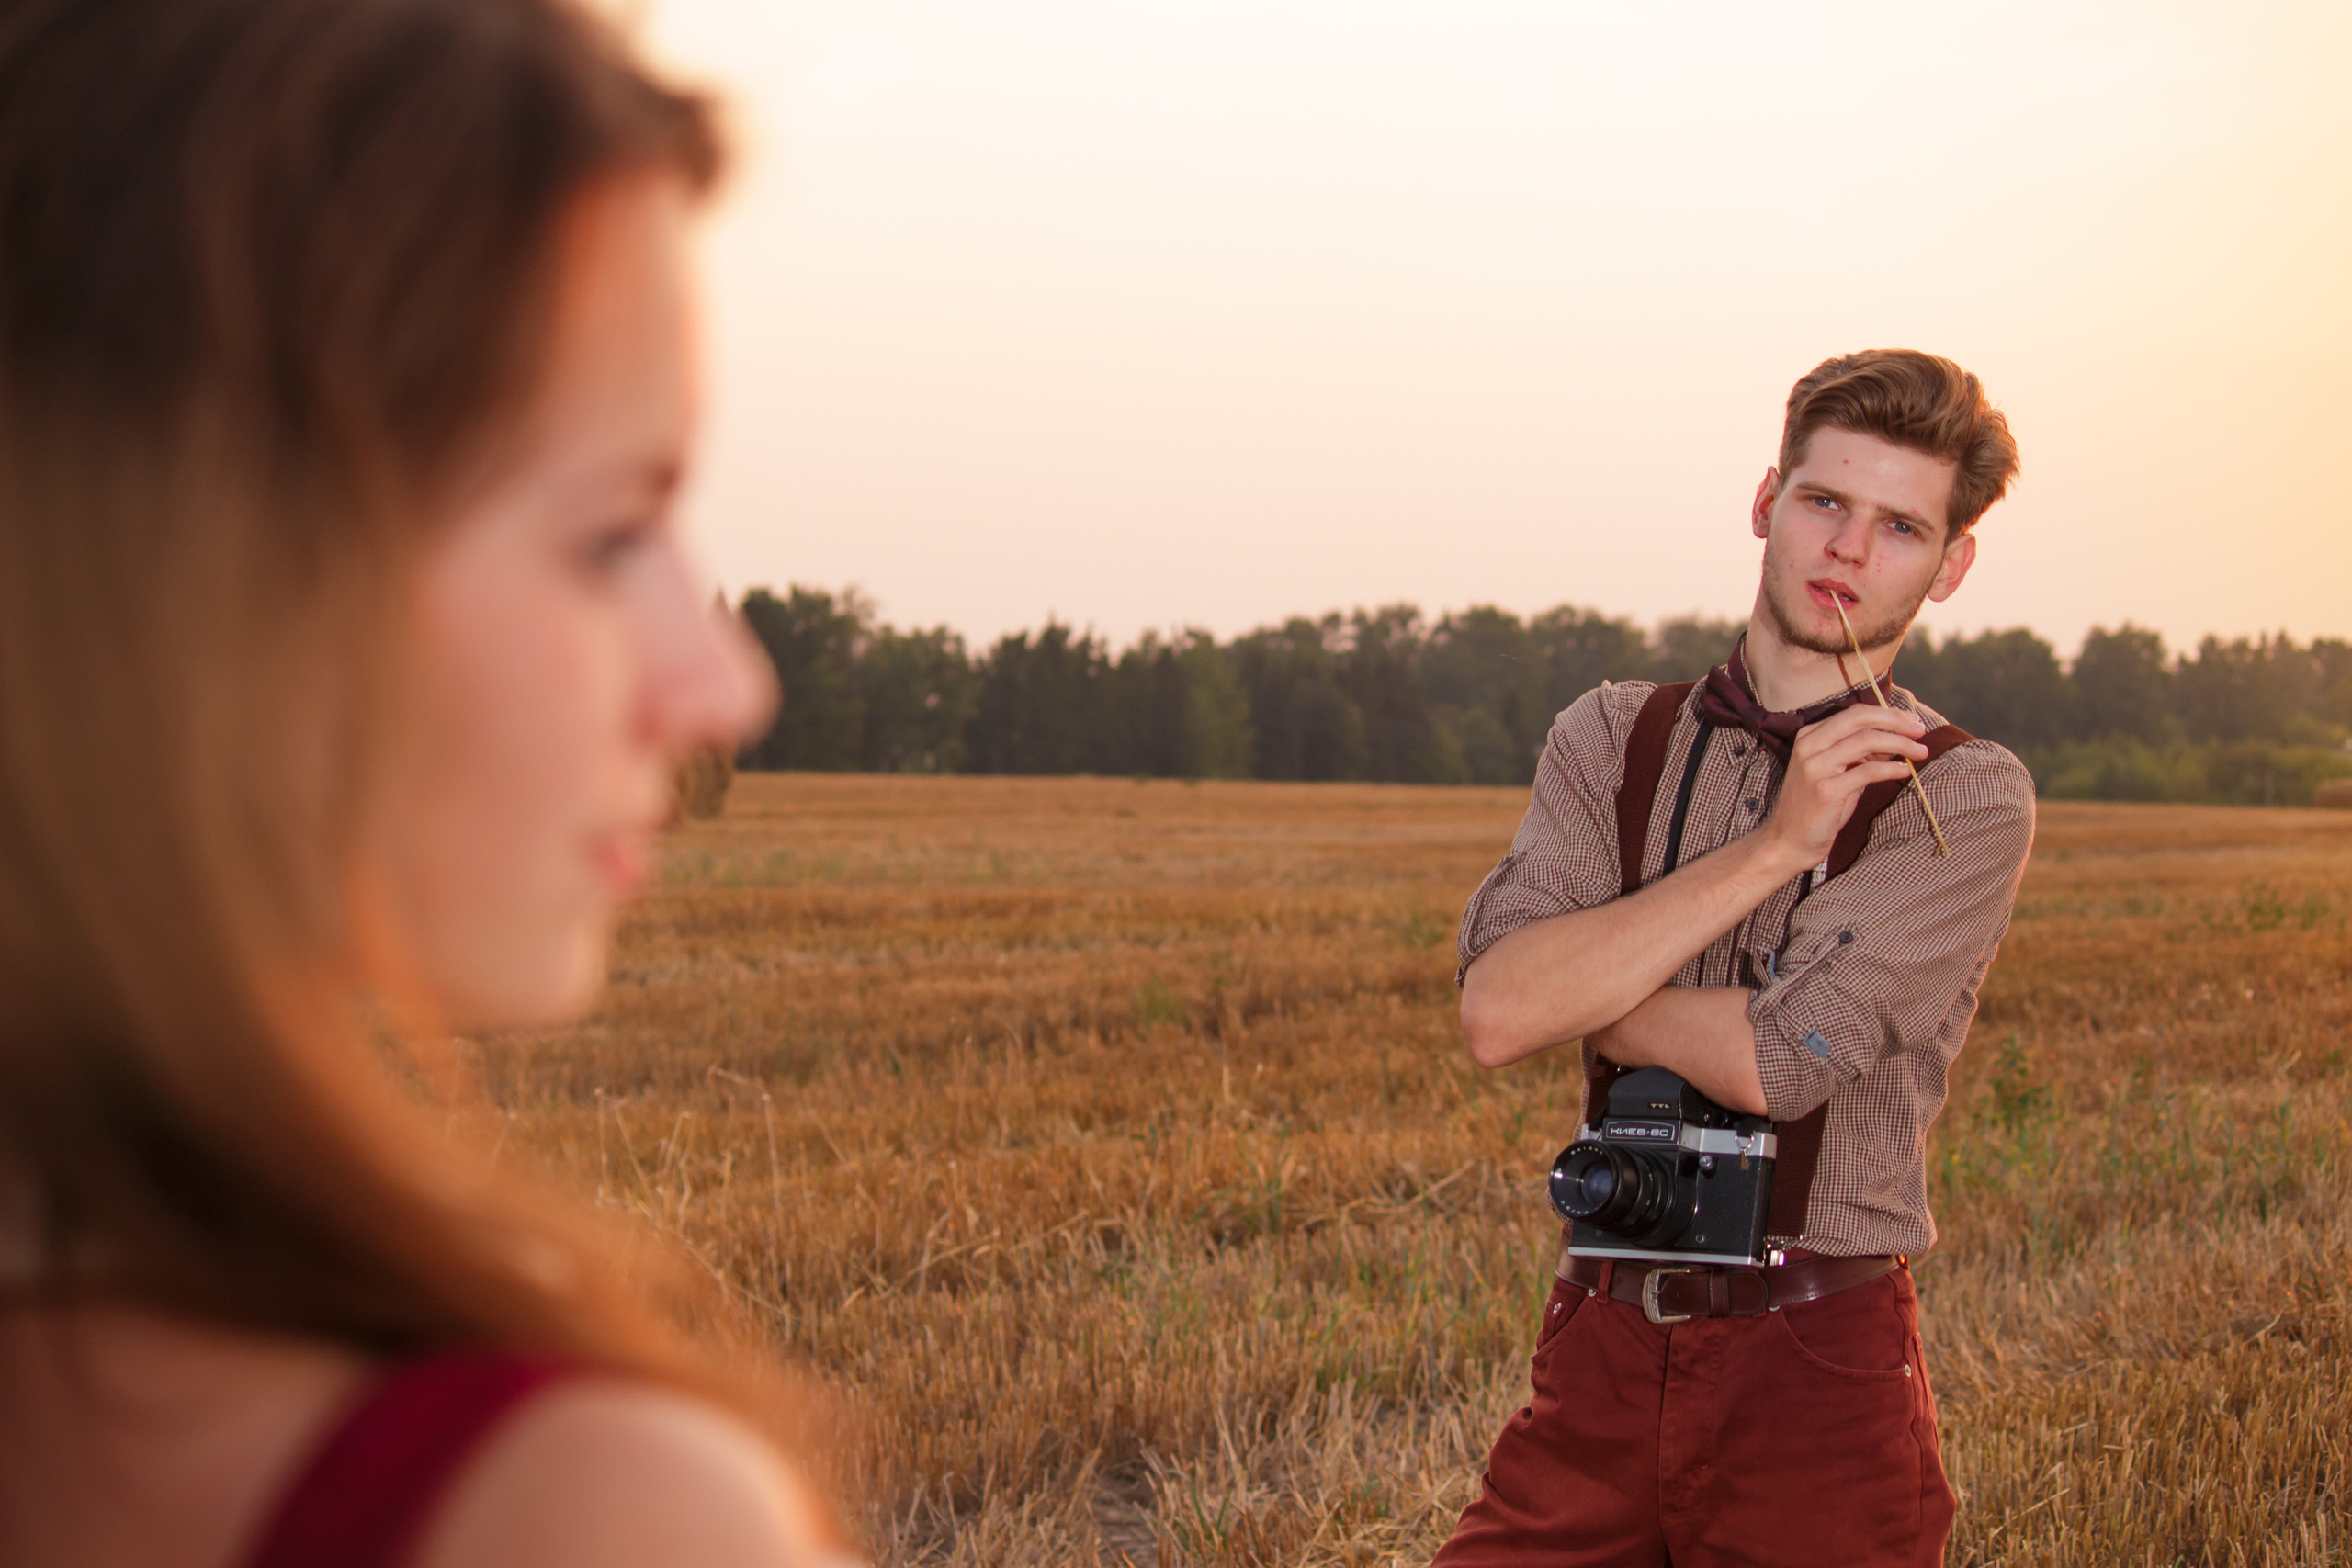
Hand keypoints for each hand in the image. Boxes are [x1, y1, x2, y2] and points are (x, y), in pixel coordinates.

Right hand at [1761, 704, 1926, 872]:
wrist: (1787, 841)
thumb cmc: (1815, 808)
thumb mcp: (1836, 773)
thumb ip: (1860, 755)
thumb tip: (1895, 740)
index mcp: (1809, 736)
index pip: (1854, 713)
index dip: (1888, 714)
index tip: (1912, 722)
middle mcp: (1809, 746)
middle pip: (1860, 719)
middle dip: (1896, 721)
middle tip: (1921, 730)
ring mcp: (1815, 767)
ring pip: (1867, 740)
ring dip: (1901, 744)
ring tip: (1921, 751)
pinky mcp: (1826, 790)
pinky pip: (1867, 771)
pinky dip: (1891, 769)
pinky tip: (1905, 772)